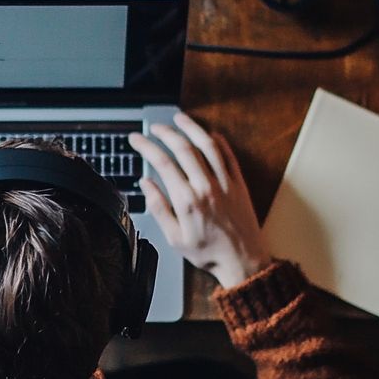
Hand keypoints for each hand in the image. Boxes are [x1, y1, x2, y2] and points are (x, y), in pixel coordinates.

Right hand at [128, 112, 270, 289]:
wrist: (241, 260)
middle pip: (183, 148)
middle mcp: (205, 187)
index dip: (146, 147)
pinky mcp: (239, 183)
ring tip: (179, 119)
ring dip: (191, 128)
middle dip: (165, 133)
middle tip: (154, 127)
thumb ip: (159, 208)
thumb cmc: (207, 252)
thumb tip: (146, 184)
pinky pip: (228, 155)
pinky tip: (209, 133)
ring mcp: (224, 183)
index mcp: (186, 200)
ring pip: (206, 145)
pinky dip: (218, 141)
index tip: (136, 139)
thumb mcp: (174, 238)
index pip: (162, 163)